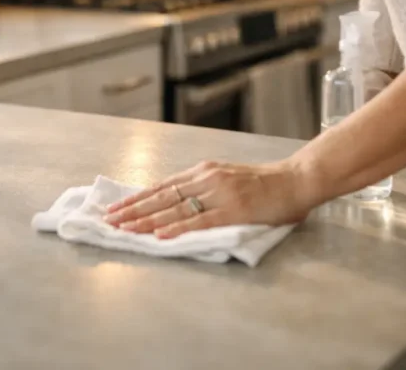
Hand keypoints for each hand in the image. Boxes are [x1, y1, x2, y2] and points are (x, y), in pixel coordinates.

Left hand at [103, 160, 311, 239]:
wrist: (296, 180)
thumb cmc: (265, 183)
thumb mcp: (227, 177)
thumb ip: (204, 187)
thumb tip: (176, 202)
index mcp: (203, 171)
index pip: (162, 186)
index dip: (137, 198)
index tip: (116, 207)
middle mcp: (206, 179)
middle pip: (161, 196)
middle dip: (133, 209)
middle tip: (109, 220)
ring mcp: (219, 194)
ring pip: (174, 209)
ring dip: (146, 220)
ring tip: (124, 228)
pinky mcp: (233, 211)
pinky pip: (199, 221)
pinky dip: (177, 228)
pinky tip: (159, 234)